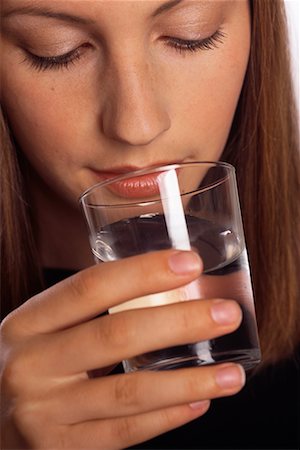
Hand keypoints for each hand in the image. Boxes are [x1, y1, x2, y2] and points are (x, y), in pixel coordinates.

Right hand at [1, 250, 243, 448]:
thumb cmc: (34, 363)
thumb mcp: (44, 329)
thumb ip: (89, 310)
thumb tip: (164, 283)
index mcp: (28, 323)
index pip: (90, 287)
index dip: (143, 273)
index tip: (190, 263)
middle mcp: (31, 365)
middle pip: (115, 336)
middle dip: (179, 322)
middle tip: (226, 314)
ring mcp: (43, 413)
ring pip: (128, 393)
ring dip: (188, 381)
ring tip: (232, 375)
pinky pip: (124, 434)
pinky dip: (166, 418)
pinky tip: (198, 403)